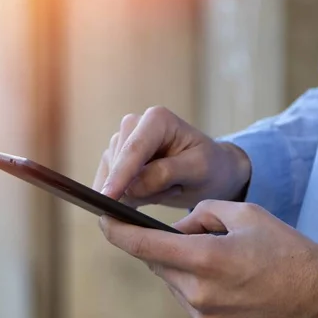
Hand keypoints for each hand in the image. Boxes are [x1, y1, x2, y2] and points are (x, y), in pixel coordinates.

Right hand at [92, 106, 250, 207]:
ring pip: (113, 180)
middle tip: (174, 189)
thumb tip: (131, 187)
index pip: (134, 149)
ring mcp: (120, 143)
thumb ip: (166, 173)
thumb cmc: (210, 167)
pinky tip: (153, 193)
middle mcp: (133, 125)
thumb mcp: (199, 169)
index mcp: (157, 119)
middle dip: (141, 188)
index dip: (120, 175)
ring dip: (139, 194)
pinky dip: (131, 198)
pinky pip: (110, 188)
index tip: (107, 198)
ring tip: (168, 188)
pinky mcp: (112, 161)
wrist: (210, 172)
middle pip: (120, 166)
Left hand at [99, 200, 317, 317]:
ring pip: (175, 285)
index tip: (103, 220)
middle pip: (160, 264)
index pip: (145, 244)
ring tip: (222, 263)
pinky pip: (191, 305)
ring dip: (185, 270)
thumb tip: (174, 229)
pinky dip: (199, 290)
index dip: (118, 231)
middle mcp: (200, 294)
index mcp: (206, 258)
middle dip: (169, 247)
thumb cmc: (287, 250)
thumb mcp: (245, 213)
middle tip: (198, 238)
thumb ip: (200, 214)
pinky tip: (229, 285)